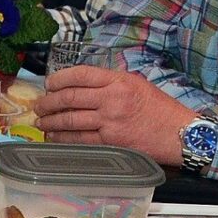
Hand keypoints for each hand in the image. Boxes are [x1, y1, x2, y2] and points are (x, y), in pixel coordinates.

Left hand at [34, 66, 194, 163]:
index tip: (48, 84)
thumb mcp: (136, 84)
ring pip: (70, 120)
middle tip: (38, 106)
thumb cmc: (159, 108)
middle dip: (48, 102)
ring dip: (50, 122)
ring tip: (41, 122)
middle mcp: (112, 99)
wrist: (179, 133)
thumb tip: (79, 84)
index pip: (80, 74)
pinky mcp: (111, 142)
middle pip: (69, 98)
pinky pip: (79, 139)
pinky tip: (54, 138)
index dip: (58, 79)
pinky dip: (62, 138)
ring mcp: (110, 121)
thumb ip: (109, 82)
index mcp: (118, 81)